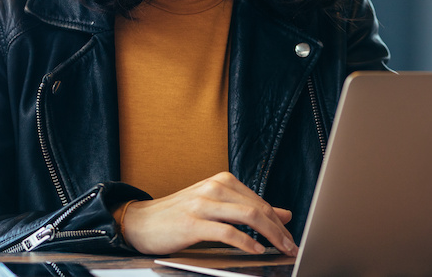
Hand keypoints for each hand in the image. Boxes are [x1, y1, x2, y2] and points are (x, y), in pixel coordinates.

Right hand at [118, 172, 296, 255]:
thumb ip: (249, 209)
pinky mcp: (193, 223)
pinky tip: (255, 250)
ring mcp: (203, 203)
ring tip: (280, 249)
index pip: (261, 202)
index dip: (279, 222)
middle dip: (280, 230)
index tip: (290, 238)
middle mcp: (215, 187)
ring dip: (270, 235)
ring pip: (248, 216)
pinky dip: (245, 242)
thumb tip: (284, 214)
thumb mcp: (217, 207)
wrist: (140, 221)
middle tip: (292, 246)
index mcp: (223, 181)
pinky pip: (227, 232)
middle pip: (259, 208)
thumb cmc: (179, 215)